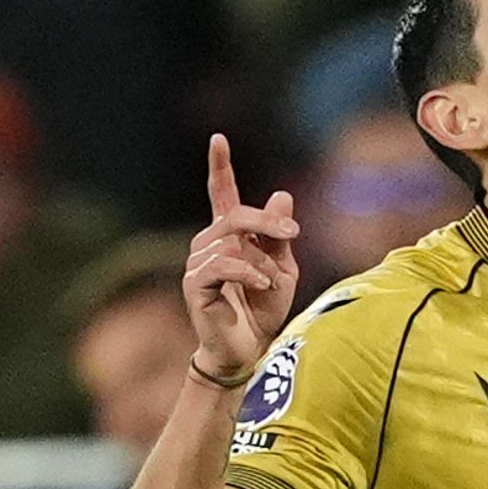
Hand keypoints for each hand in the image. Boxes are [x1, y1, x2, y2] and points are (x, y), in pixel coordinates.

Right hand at [185, 134, 299, 377]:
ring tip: (269, 283)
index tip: (218, 138)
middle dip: (267, 223)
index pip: (222, 193)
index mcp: (229, 235)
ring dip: (261, 260)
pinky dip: (248, 272)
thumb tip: (282, 194)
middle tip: (293, 235)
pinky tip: (260, 284)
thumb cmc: (264, 309)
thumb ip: (280, 236)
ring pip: (233, 242)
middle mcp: (209, 243)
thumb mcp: (283, 269)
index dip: (220, 166)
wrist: (249, 349)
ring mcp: (198, 263)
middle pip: (236, 215)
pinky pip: (224, 264)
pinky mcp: (195, 284)